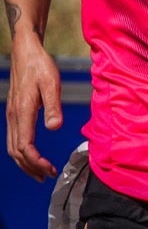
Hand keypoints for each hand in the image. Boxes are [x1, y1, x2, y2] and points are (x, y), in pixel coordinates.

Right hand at [6, 39, 62, 180]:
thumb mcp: (52, 83)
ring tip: (41, 172)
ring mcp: (12, 115)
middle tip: (48, 176)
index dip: (36, 162)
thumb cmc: (41, 66)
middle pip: (16, 152)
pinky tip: (33, 155)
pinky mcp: (14, 112)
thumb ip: (53, 106)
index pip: (24, 146)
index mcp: (22, 112)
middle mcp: (13, 117)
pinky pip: (14, 138)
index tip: (50, 169)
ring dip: (26, 162)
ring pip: (13, 147)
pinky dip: (22, 152)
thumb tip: (54, 128)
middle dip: (31, 167)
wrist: (26, 53)